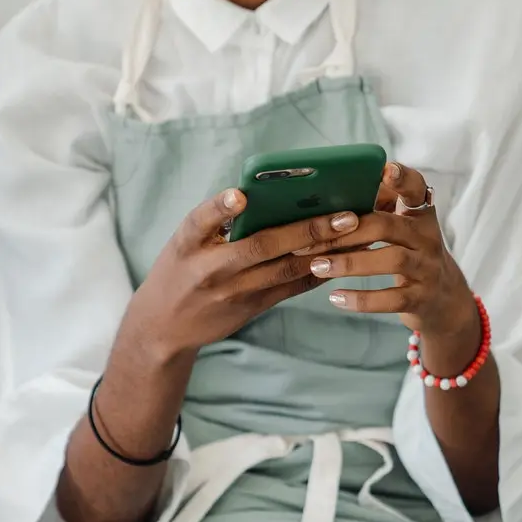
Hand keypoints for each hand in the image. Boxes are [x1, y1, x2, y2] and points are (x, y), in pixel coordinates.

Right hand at [122, 187, 362, 358]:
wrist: (163, 327)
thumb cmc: (178, 271)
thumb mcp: (183, 243)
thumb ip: (215, 221)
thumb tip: (262, 194)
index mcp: (187, 244)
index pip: (200, 221)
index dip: (220, 208)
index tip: (240, 194)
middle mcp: (211, 268)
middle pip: (261, 246)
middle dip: (305, 230)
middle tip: (345, 215)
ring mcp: (233, 291)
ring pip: (284, 268)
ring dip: (324, 251)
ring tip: (358, 233)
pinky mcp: (251, 307)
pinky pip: (290, 287)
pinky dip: (317, 270)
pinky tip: (344, 257)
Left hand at [304, 162, 476, 336]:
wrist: (443, 300)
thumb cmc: (408, 256)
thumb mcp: (402, 231)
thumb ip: (376, 213)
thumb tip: (325, 202)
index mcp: (419, 215)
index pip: (416, 188)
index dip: (403, 178)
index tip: (384, 170)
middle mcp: (427, 238)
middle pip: (389, 225)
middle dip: (349, 231)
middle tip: (314, 238)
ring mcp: (427, 268)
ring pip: (392, 260)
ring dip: (351, 263)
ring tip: (318, 266)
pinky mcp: (422, 298)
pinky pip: (392, 298)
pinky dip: (362, 299)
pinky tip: (335, 298)